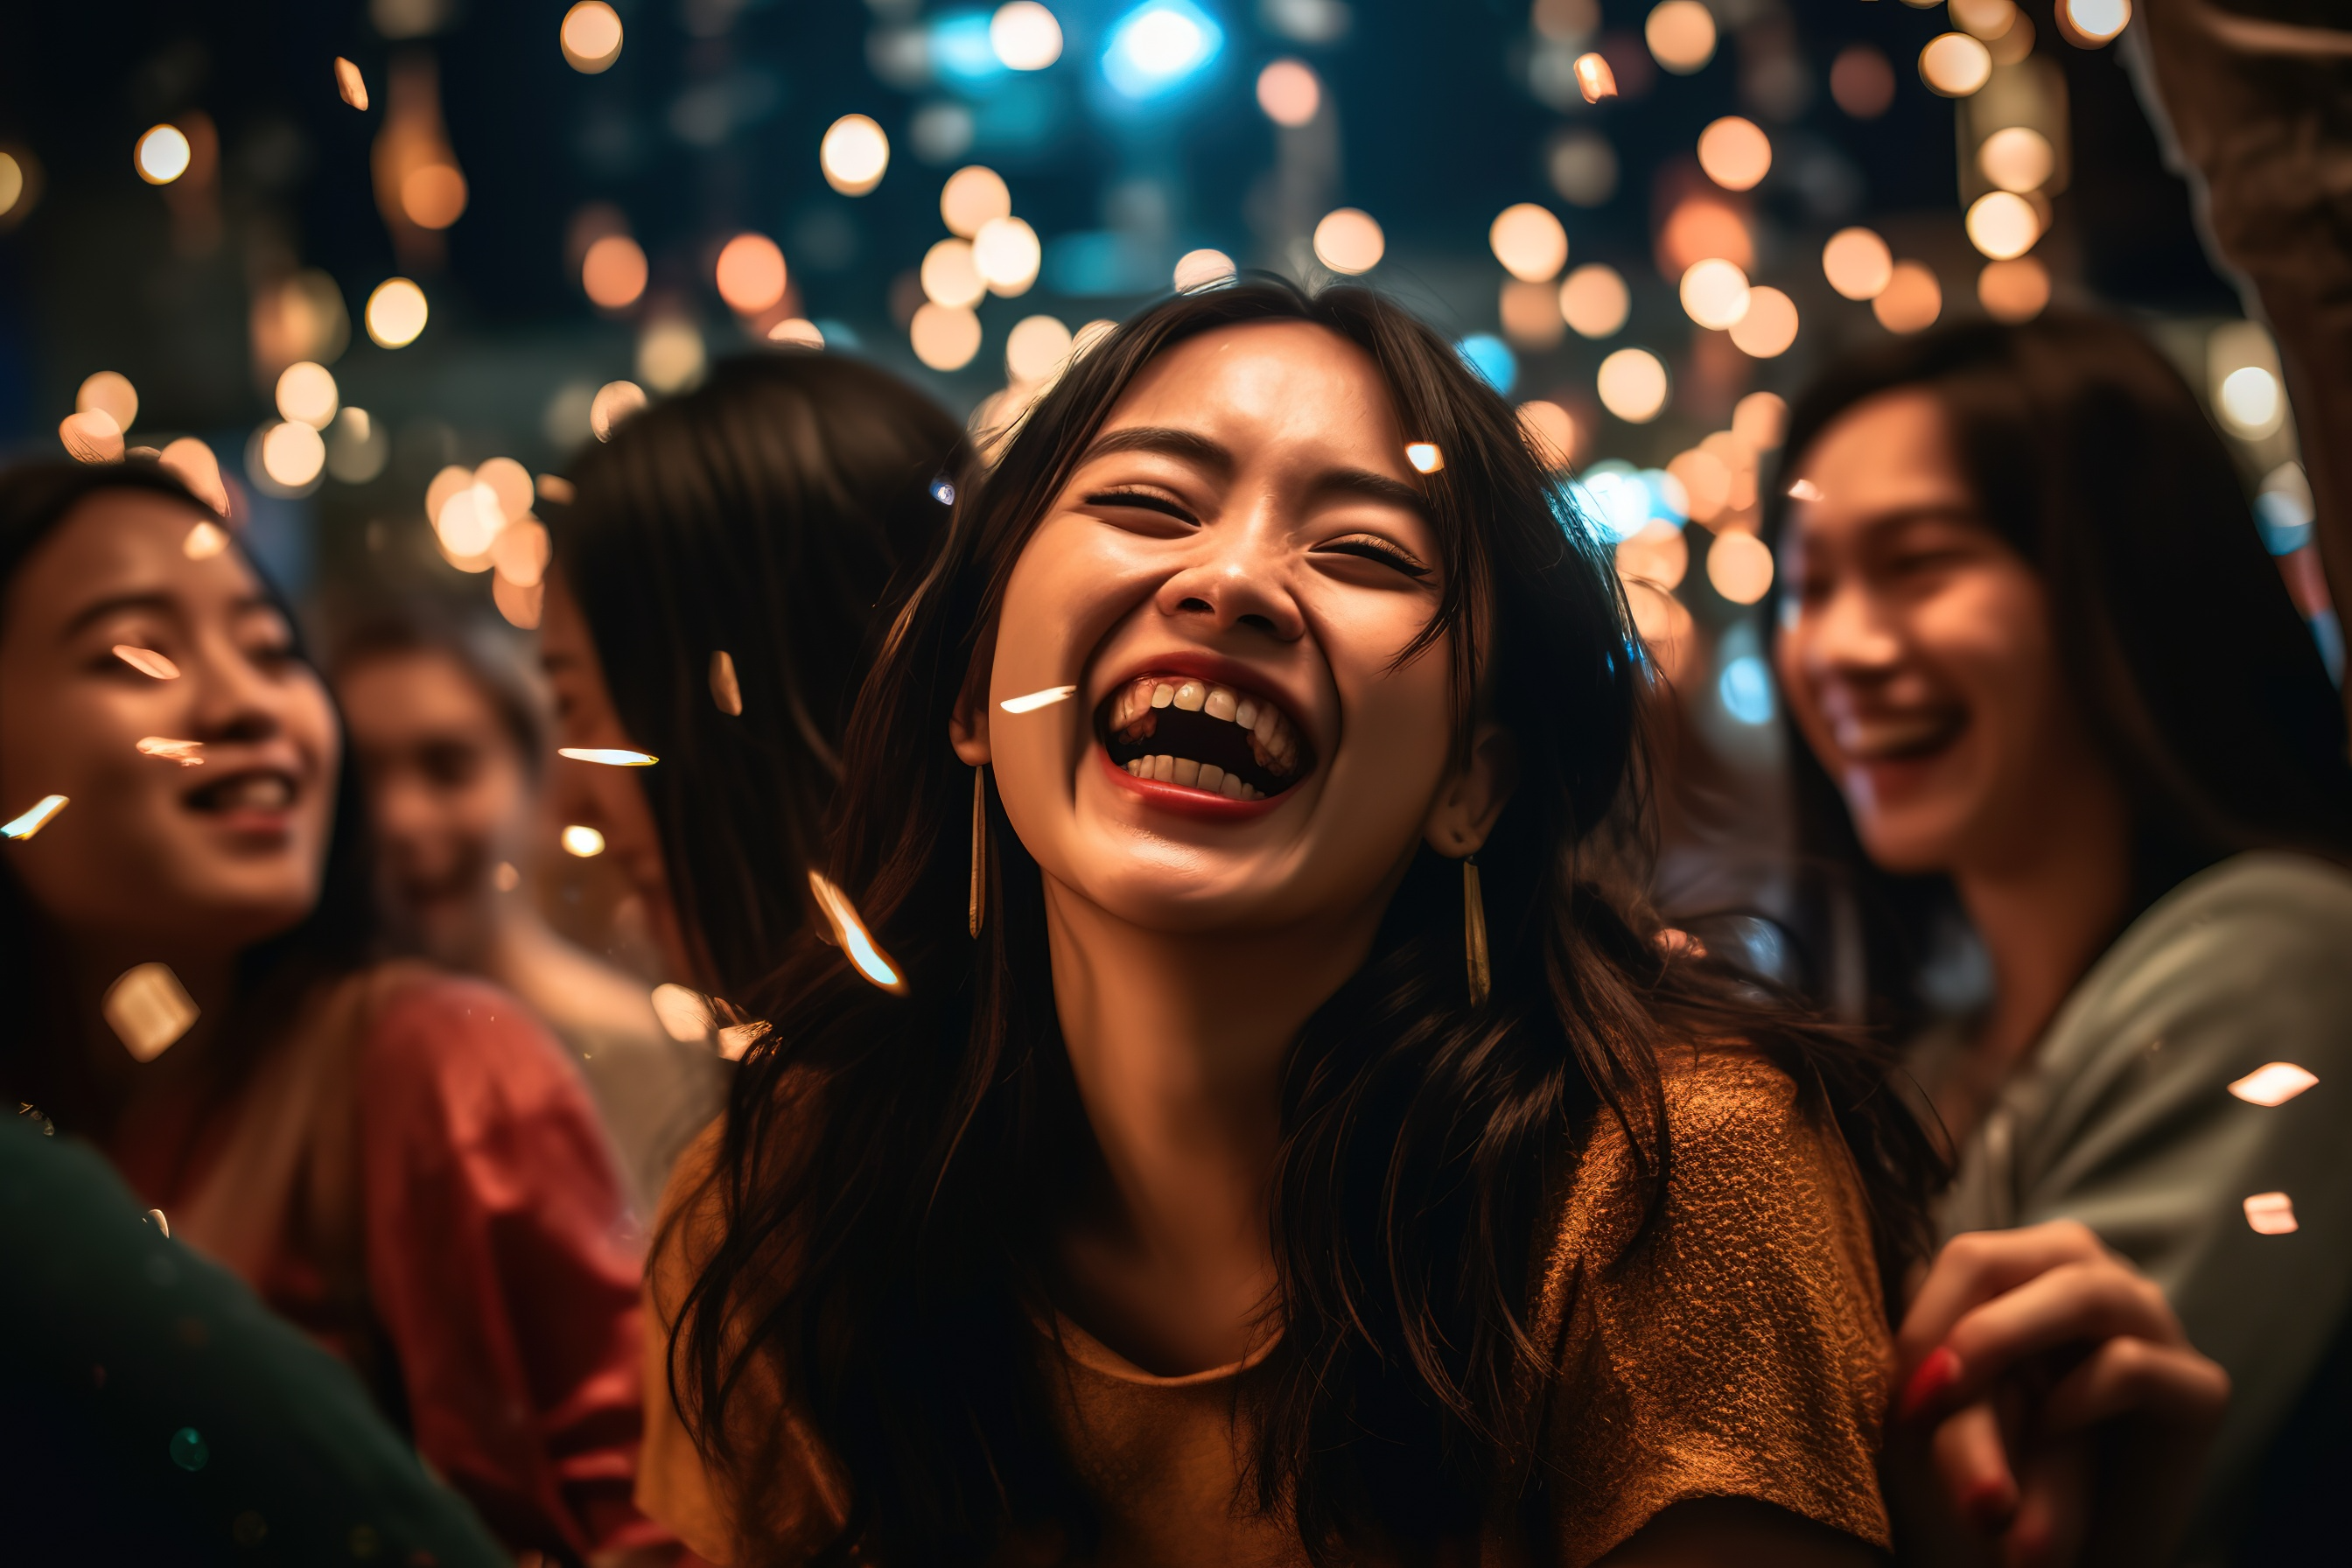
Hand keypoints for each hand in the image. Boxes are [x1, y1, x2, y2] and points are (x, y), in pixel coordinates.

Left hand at [1888, 1221, 2228, 1567]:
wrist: (2061, 1566)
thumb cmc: (1988, 1478)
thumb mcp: (1944, 1414)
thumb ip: (1933, 1358)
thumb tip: (1913, 1313)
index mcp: (2031, 1272)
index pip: (1971, 1256)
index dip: (1923, 1317)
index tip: (1895, 1394)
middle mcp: (2096, 1284)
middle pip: (2023, 1257)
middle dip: (1962, 1323)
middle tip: (1919, 1396)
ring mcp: (2155, 1328)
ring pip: (2086, 1291)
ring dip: (2004, 1341)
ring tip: (1956, 1400)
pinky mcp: (2200, 1390)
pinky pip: (2130, 1365)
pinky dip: (2073, 1400)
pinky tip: (2044, 1436)